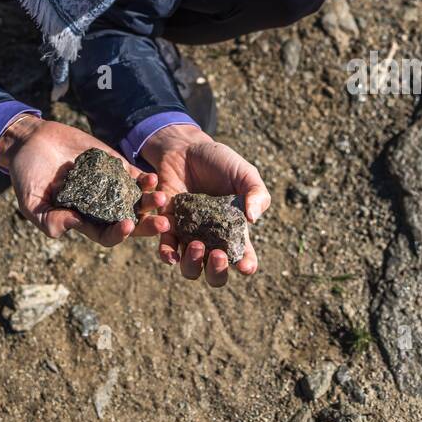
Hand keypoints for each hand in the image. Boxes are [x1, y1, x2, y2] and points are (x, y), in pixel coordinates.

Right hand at [0, 114, 170, 247]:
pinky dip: (144, 178)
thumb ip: (49, 220)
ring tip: (162, 198)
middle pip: (129, 220)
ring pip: (136, 198)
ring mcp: (108, 185)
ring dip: (151, 200)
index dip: (118, 234)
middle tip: (164, 223)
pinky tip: (153, 178)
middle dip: (147, 224)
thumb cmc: (27, 176)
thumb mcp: (31, 203)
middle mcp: (99, 205)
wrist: (30, 142)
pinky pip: (132, 175)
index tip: (126, 226)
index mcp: (82, 220)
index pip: (106, 234)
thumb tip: (72, 226)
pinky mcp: (112, 164)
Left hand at [137, 124, 270, 287]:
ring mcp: (189, 235)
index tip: (245, 264)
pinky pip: (166, 247)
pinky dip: (167, 252)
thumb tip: (253, 219)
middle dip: (217, 272)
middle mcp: (212, 240)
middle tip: (217, 255)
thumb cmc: (220, 162)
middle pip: (215, 274)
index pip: (244, 258)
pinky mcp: (168, 225)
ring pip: (189, 268)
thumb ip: (256, 193)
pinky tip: (171, 250)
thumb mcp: (244, 173)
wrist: (186, 148)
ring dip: (192, 264)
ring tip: (196, 244)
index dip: (246, 266)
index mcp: (235, 232)